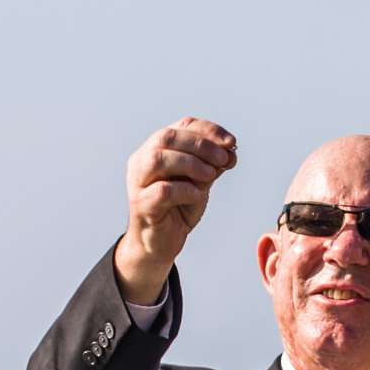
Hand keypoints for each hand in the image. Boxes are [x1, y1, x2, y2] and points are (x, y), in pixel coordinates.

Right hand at [114, 117, 236, 304]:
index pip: (182, 126)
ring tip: (211, 175)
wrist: (162, 243)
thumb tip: (231, 152)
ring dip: (191, 163)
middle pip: (167, 137)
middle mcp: (142, 161)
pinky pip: (162, 191)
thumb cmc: (179, 208)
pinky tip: (197, 195)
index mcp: (157, 149)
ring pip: (159, 159)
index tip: (231, 142)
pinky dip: (184, 189)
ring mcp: (138, 183)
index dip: (208, 130)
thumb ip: (212, 165)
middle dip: (201, 144)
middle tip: (223, 159)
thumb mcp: (200, 181)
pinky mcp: (142, 206)